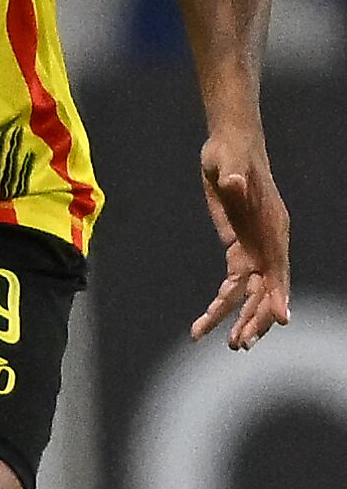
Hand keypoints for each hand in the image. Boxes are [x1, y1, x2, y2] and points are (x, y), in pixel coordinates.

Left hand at [190, 129, 290, 348]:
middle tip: (238, 344)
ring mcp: (255, 246)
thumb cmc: (232, 153)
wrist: (228, 144)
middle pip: (265, 288)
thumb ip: (233, 175)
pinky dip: (223, 300)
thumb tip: (233, 181)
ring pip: (249, 291)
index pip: (279, 268)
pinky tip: (209, 319)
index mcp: (273, 227)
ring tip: (223, 342)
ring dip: (237, 316)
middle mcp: (268, 242)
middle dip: (254, 317)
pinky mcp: (238, 245)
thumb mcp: (229, 161)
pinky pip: (233, 281)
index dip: (278, 295)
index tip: (279, 320)